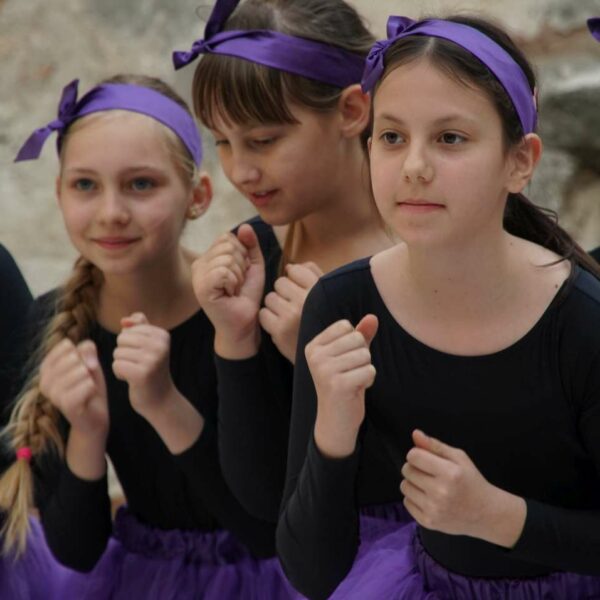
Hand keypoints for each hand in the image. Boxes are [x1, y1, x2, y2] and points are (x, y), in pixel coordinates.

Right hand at [39, 339, 108, 437]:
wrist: (94, 416)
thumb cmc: (89, 386)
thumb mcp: (89, 361)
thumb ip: (86, 349)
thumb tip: (84, 360)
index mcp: (46, 367)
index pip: (66, 345)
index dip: (82, 352)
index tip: (83, 365)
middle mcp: (44, 380)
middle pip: (74, 357)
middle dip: (87, 366)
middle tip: (86, 380)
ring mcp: (52, 394)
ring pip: (80, 371)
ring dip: (90, 378)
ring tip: (88, 387)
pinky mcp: (65, 405)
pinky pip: (85, 386)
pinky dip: (92, 387)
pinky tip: (90, 393)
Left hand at [112, 313, 176, 418]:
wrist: (160, 399)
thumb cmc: (151, 369)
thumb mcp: (149, 345)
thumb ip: (139, 327)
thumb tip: (124, 320)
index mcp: (163, 335)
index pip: (129, 329)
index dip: (130, 344)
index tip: (143, 355)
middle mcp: (160, 345)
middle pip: (122, 339)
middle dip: (124, 353)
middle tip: (138, 365)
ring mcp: (152, 359)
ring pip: (117, 352)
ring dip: (122, 364)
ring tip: (136, 372)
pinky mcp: (142, 374)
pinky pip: (116, 365)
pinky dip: (120, 374)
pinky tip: (132, 380)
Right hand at [192, 224, 264, 356]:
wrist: (245, 321)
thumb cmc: (246, 295)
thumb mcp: (253, 265)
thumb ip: (250, 245)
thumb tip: (245, 226)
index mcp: (209, 256)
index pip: (228, 237)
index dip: (243, 254)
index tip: (240, 274)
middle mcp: (199, 263)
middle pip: (228, 245)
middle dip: (242, 265)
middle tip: (237, 284)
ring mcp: (198, 275)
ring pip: (227, 258)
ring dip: (239, 276)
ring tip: (234, 290)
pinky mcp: (201, 287)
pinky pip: (224, 271)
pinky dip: (234, 283)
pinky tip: (229, 294)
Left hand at [259, 261, 322, 362]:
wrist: (326, 357)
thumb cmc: (324, 322)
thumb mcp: (328, 296)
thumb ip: (313, 275)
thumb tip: (290, 266)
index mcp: (321, 289)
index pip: (295, 270)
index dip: (294, 278)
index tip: (299, 289)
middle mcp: (307, 300)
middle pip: (280, 283)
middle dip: (283, 292)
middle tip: (292, 306)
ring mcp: (292, 315)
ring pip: (270, 298)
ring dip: (275, 306)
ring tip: (287, 317)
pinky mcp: (280, 330)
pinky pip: (263, 314)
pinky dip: (269, 320)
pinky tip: (280, 326)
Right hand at [309, 315, 377, 457]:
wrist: (335, 421)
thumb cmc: (344, 384)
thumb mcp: (350, 356)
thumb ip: (360, 335)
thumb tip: (373, 317)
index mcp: (314, 346)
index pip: (346, 326)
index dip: (354, 342)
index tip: (345, 361)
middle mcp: (315, 356)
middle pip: (357, 339)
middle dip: (362, 356)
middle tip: (350, 373)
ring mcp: (324, 370)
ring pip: (365, 354)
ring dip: (366, 369)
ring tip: (353, 381)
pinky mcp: (338, 384)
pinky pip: (369, 370)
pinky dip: (368, 380)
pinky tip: (355, 390)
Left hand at [401, 430, 525, 545]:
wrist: (485, 513)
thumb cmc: (471, 482)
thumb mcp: (459, 458)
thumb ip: (435, 445)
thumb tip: (415, 434)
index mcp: (449, 473)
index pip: (413, 456)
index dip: (417, 454)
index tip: (426, 459)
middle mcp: (440, 492)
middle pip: (407, 470)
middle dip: (415, 468)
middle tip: (430, 473)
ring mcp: (433, 509)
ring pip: (404, 486)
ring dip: (413, 483)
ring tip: (429, 486)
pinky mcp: (428, 522)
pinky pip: (406, 503)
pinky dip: (414, 499)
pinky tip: (429, 499)